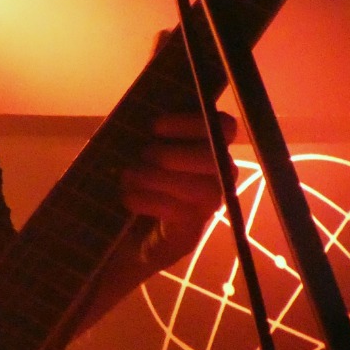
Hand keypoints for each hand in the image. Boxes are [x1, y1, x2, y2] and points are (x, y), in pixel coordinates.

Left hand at [119, 109, 235, 273]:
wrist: (125, 234)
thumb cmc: (136, 182)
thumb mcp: (138, 151)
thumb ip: (147, 133)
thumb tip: (135, 115)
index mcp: (208, 146)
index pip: (224, 126)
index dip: (193, 123)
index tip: (154, 126)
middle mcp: (218, 174)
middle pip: (216, 157)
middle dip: (173, 155)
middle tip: (142, 156)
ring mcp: (209, 204)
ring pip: (203, 187)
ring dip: (159, 178)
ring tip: (128, 176)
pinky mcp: (193, 230)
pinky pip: (182, 212)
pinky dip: (150, 201)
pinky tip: (128, 198)